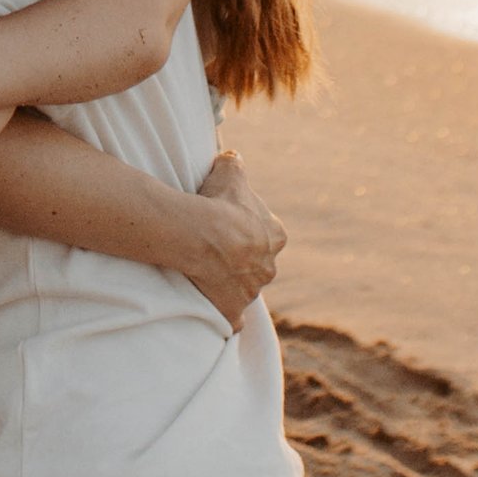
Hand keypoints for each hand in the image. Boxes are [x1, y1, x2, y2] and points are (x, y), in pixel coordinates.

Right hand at [174, 147, 285, 328]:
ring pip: (246, 289)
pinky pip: (233, 319)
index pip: (269, 234)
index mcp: (275, 236)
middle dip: (243, 260)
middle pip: (258, 264)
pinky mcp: (233, 311)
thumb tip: (234, 157)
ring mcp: (251, 292)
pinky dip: (227, 316)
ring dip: (232, 284)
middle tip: (217, 250)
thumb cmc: (219, 203)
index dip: (249, 230)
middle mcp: (269, 267)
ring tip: (207, 272)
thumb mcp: (230, 172)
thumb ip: (235, 163)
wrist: (202, 236)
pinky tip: (215, 309)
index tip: (231, 225)